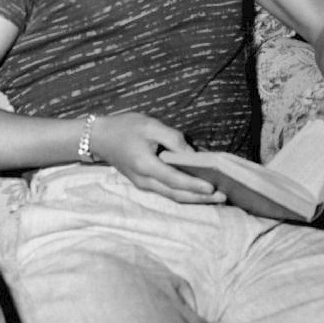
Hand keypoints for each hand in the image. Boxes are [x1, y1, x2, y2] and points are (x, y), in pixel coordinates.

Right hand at [90, 112, 225, 203]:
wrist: (100, 138)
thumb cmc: (126, 128)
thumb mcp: (150, 125)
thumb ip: (172, 138)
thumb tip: (191, 152)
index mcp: (145, 165)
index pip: (174, 179)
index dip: (194, 185)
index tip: (212, 187)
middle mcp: (145, 180)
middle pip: (176, 194)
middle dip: (200, 198)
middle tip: (223, 197)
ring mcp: (144, 185)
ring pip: (173, 196)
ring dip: (195, 198)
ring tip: (217, 196)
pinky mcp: (146, 183)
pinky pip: (168, 191)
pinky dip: (185, 192)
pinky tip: (200, 188)